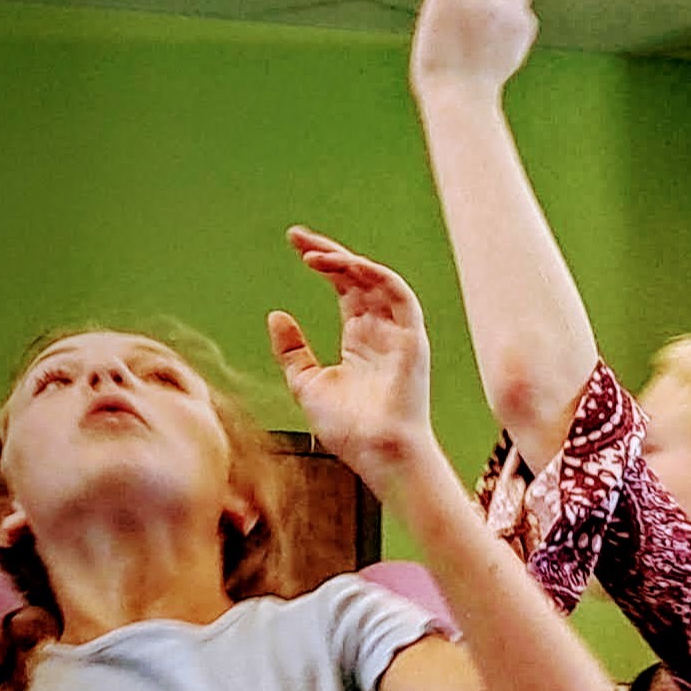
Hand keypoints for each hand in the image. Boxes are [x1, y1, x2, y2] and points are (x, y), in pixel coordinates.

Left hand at [271, 227, 436, 480]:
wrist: (377, 453)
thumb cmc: (348, 429)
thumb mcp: (307, 383)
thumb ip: (292, 350)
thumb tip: (277, 315)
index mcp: (360, 339)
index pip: (344, 288)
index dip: (323, 263)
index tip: (295, 245)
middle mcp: (382, 330)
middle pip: (358, 278)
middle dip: (329, 252)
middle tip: (297, 237)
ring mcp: (399, 333)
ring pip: (377, 281)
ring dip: (347, 262)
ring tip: (312, 255)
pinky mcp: (413, 339)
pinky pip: (399, 295)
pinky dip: (375, 275)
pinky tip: (345, 265)